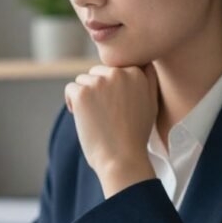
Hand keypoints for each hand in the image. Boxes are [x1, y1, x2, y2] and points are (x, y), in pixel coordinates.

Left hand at [64, 64, 158, 197]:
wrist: (122, 158)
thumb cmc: (136, 136)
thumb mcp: (151, 103)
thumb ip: (147, 81)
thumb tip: (142, 63)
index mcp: (138, 72)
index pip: (115, 68)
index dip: (110, 87)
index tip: (113, 106)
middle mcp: (119, 73)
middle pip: (97, 72)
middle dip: (96, 89)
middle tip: (102, 113)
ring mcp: (100, 82)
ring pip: (82, 80)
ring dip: (84, 96)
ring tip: (95, 117)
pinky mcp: (83, 93)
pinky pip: (70, 89)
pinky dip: (71, 102)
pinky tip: (80, 116)